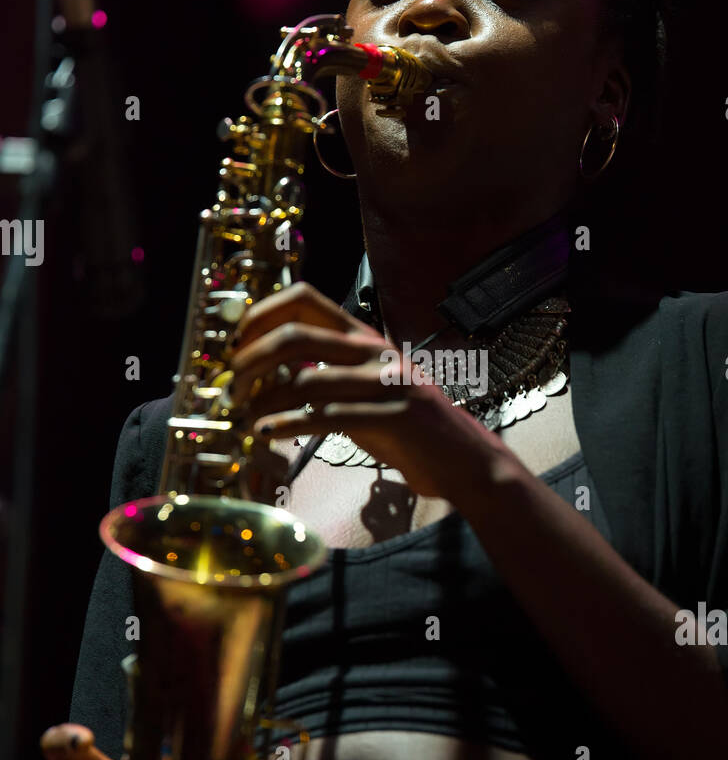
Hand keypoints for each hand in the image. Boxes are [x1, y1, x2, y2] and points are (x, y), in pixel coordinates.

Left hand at [229, 281, 511, 500]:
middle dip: (252, 360)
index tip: (236, 346)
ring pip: (307, 380)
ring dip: (264, 400)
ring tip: (245, 417)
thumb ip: (326, 375)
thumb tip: (271, 371)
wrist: (463, 460)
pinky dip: (290, 424)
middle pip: (296, 336)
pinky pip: (330, 416)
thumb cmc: (406, 429)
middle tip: (233, 388)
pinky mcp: (396, 417)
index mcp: (363, 338)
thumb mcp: (364, 390)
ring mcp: (388, 383)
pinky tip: (269, 432)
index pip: (304, 299)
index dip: (261, 315)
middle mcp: (374, 352)